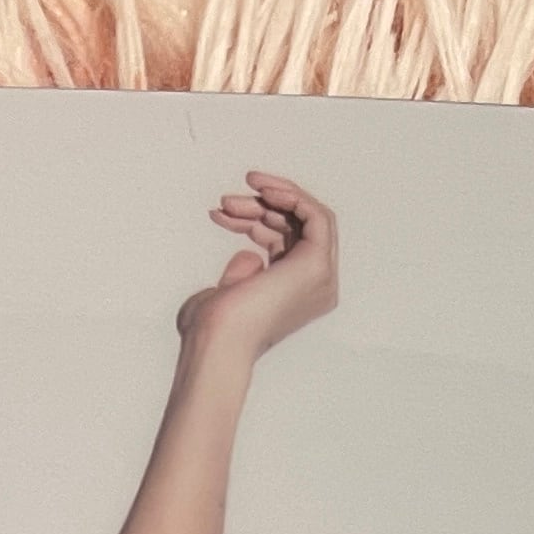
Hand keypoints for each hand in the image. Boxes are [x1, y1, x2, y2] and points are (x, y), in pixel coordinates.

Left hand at [176, 172, 338, 359]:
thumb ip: (242, 273)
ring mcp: (321, 278)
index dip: (257, 220)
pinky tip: (262, 191)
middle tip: (226, 201)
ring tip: (232, 197)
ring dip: (271, 197)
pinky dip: (292, 196)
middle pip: (295, 227)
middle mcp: (315, 288)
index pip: (286, 242)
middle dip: (259, 207)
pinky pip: (317, 215)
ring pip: (305, 217)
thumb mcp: (228, 291)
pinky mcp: (319, 264)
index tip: (224, 212)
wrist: (215, 342)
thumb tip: (252, 256)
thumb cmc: (212, 330)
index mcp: (295, 295)